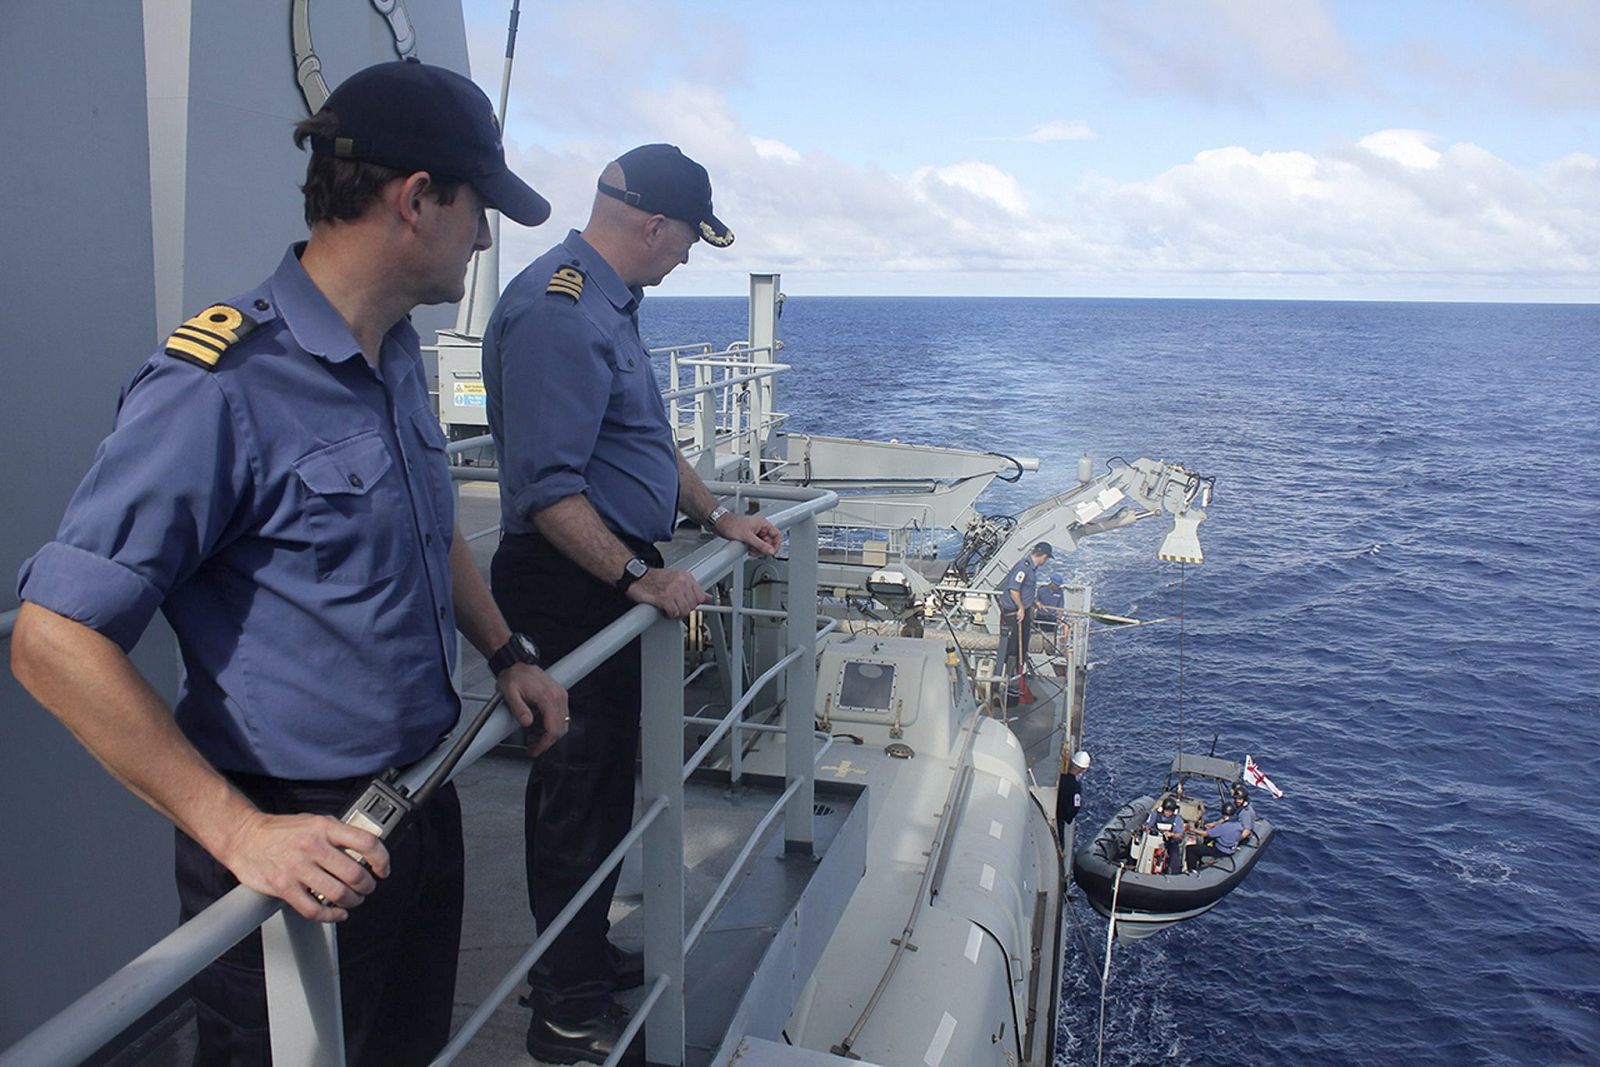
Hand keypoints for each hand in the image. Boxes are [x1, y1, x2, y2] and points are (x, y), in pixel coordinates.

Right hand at [216, 810, 389, 921]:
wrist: (244, 837)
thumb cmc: (281, 831)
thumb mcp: (314, 822)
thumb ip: (338, 833)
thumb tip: (366, 849)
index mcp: (324, 827)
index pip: (366, 842)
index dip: (381, 859)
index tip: (383, 869)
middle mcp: (312, 846)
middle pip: (355, 874)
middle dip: (367, 886)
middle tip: (367, 888)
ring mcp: (297, 868)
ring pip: (338, 894)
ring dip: (352, 901)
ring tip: (353, 900)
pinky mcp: (284, 887)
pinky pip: (314, 909)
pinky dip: (331, 916)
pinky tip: (336, 913)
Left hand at [498, 662, 568, 756]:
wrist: (516, 663)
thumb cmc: (513, 676)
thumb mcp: (509, 693)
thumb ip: (518, 709)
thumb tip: (526, 723)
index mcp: (548, 697)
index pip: (553, 729)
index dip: (544, 744)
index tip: (534, 750)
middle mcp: (558, 696)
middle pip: (560, 729)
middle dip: (546, 741)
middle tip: (532, 746)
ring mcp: (560, 696)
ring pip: (562, 724)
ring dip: (548, 734)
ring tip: (531, 736)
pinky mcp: (558, 696)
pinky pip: (560, 716)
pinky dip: (549, 725)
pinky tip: (536, 726)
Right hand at [628, 566, 708, 618]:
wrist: (636, 577)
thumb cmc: (653, 578)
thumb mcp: (677, 579)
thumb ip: (692, 589)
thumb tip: (707, 597)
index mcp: (686, 577)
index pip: (701, 597)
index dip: (694, 604)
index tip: (689, 606)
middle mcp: (681, 582)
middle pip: (693, 606)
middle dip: (684, 610)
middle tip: (675, 608)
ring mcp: (673, 590)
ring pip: (684, 611)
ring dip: (677, 614)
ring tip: (670, 609)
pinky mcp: (664, 598)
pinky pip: (674, 613)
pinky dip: (669, 615)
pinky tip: (665, 610)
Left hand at [714, 512, 781, 556]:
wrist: (720, 524)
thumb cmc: (731, 525)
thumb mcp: (748, 537)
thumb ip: (760, 545)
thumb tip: (770, 551)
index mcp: (763, 524)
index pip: (777, 535)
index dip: (776, 544)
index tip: (772, 552)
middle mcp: (760, 528)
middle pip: (770, 542)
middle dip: (764, 549)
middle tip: (757, 551)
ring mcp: (755, 533)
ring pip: (763, 545)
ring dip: (758, 550)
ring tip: (750, 550)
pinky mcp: (749, 537)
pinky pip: (756, 546)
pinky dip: (753, 550)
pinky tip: (748, 550)